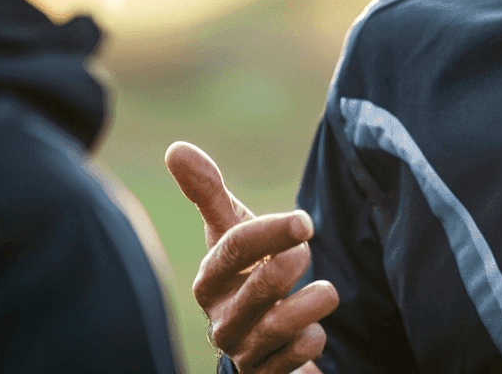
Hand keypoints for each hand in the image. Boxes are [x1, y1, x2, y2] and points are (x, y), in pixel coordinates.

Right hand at [166, 142, 338, 373]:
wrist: (256, 333)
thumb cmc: (243, 269)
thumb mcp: (229, 228)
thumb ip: (207, 190)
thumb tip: (174, 148)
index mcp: (209, 277)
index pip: (234, 248)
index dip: (271, 231)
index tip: (305, 220)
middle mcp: (221, 318)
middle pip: (259, 288)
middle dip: (290, 265)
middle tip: (306, 252)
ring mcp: (244, 350)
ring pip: (279, 328)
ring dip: (311, 303)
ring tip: (327, 292)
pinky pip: (294, 359)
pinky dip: (311, 339)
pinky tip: (311, 329)